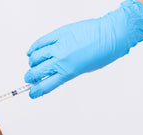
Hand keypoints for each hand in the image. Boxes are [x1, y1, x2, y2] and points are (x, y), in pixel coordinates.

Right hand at [24, 0, 142, 98]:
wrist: (113, 34)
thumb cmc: (103, 52)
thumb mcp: (83, 70)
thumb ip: (66, 73)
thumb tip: (52, 74)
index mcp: (68, 72)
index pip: (45, 86)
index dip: (35, 91)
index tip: (31, 93)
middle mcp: (61, 60)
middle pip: (36, 72)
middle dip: (30, 77)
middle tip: (29, 77)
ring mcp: (59, 45)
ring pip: (36, 56)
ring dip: (32, 62)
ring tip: (33, 63)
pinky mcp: (59, 33)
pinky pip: (41, 41)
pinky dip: (34, 48)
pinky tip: (32, 51)